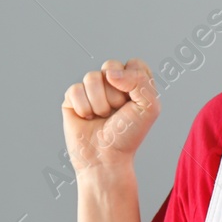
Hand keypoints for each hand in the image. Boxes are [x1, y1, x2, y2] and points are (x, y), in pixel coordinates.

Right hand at [61, 59, 160, 175]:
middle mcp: (113, 83)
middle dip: (115, 93)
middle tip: (117, 111)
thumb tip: (109, 73)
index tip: (135, 102)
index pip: (134, 63)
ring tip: (102, 117)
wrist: (106, 158)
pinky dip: (84, 108)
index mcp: (134, 82)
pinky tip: (87, 119)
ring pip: (91, 77)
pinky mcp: (73, 98)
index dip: (134, 81)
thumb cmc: (128, 134)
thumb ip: (140, 80)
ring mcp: (92, 89)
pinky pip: (75, 89)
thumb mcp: (149, 106)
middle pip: (110, 65)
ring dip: (100, 103)